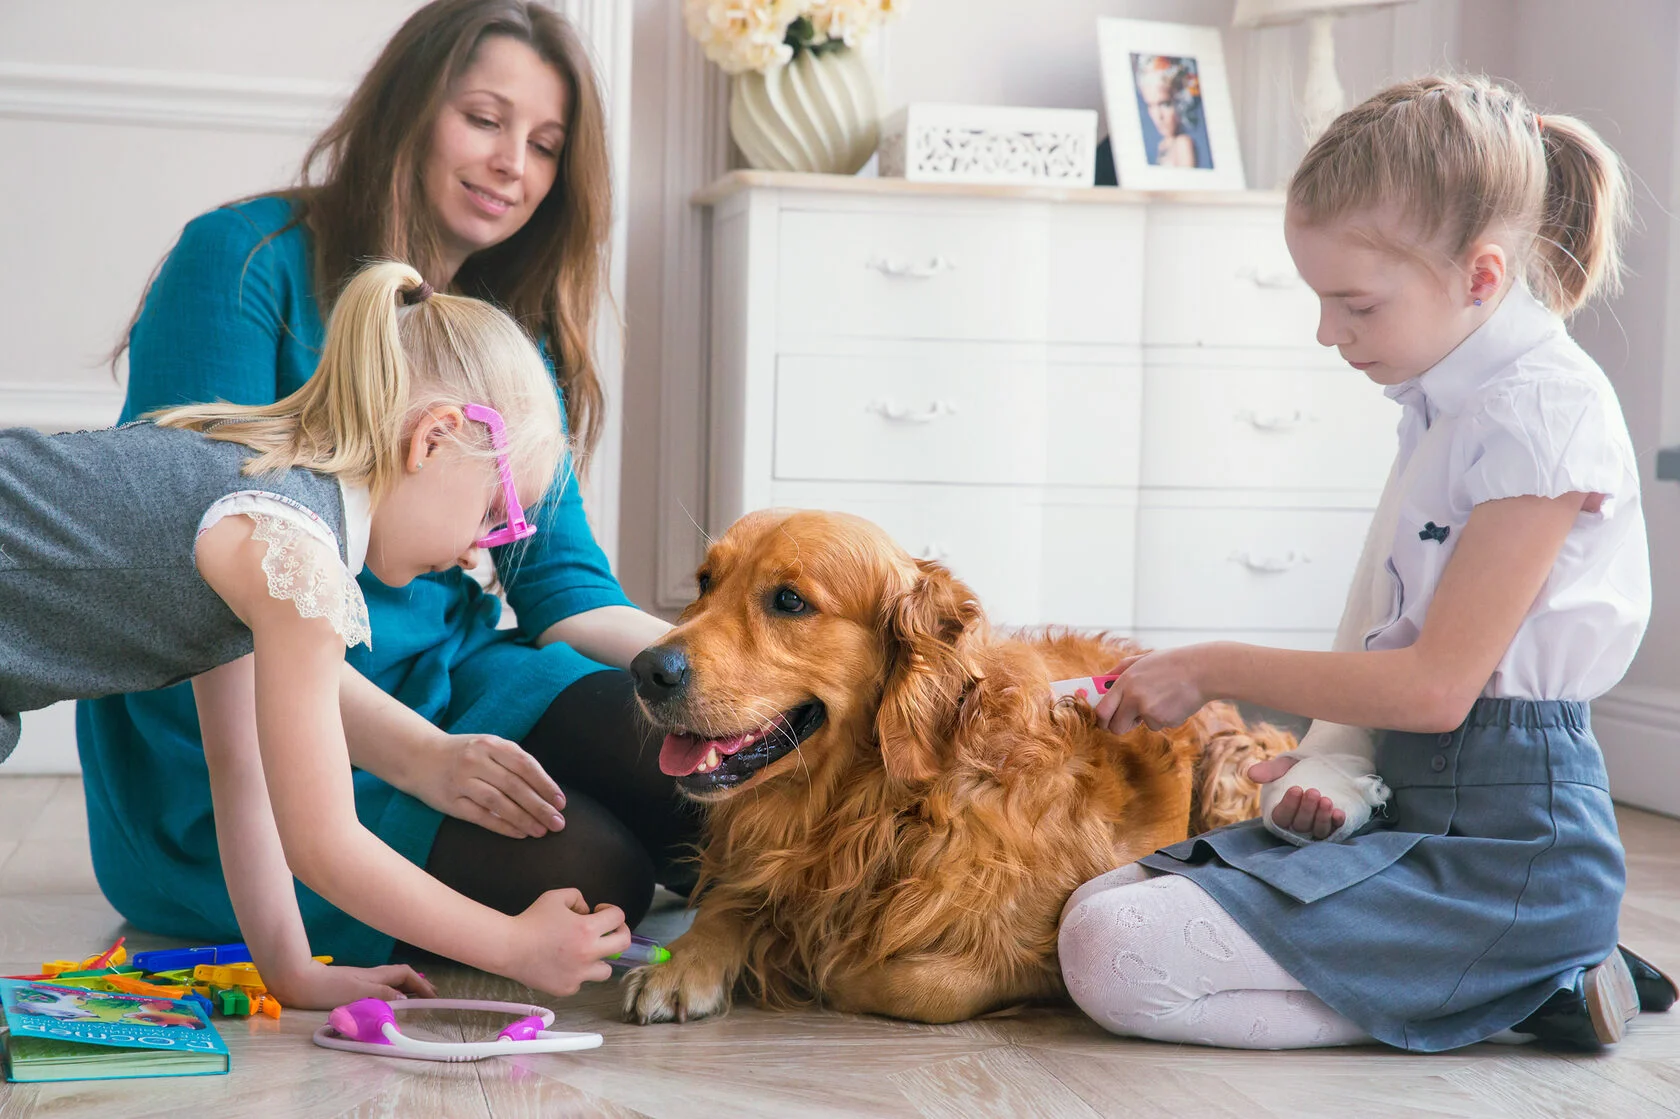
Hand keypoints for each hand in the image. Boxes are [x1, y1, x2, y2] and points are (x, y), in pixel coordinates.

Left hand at [263, 960, 435, 1010]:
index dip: (421, 984)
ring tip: (414, 997)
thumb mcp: (357, 992)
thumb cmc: (327, 988)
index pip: (406, 975)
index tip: (434, 996)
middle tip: (430, 994)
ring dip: (405, 987)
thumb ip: (381, 994)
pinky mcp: (351, 986)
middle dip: (417, 983)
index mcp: (376, 976)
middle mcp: (371, 976)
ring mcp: (361, 980)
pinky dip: (391, 991)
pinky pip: (380, 987)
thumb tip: (403, 997)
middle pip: (401, 975)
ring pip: (390, 981)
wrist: (299, 982)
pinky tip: (386, 999)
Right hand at [410, 731, 565, 838]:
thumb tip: (547, 790)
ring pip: (499, 802)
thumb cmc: (464, 753)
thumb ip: (514, 761)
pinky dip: (502, 826)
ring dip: (523, 819)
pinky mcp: (450, 801)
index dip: (545, 785)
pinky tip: (519, 833)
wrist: (419, 756)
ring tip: (541, 831)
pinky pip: (481, 816)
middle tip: (558, 823)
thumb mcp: (488, 746)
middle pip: (515, 786)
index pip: (525, 765)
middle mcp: (476, 761)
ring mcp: (462, 781)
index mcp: (490, 744)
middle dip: (540, 806)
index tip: (561, 802)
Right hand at [504, 888, 631, 997]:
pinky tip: (563, 964)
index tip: (599, 910)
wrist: (509, 947)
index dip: (611, 910)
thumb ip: (578, 898)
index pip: (618, 917)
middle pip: (624, 944)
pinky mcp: (568, 988)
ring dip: (600, 958)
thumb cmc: (531, 920)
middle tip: (608, 930)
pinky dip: (577, 973)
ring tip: (585, 952)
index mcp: (588, 929)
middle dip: (619, 932)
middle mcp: (588, 953)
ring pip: (606, 969)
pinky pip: (582, 981)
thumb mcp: (556, 897)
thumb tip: (588, 911)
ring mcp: (579, 974)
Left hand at [1093, 648, 1207, 733]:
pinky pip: (1158, 724)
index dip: (1101, 719)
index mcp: (1125, 682)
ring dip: (1148, 718)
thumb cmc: (1171, 664)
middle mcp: (1133, 697)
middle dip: (1120, 726)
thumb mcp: (1142, 660)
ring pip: (1141, 725)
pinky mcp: (1164, 720)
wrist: (1201, 670)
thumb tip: (1102, 681)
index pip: (1102, 710)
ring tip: (1162, 698)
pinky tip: (1174, 702)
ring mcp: (1148, 711)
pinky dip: (1164, 717)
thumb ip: (1119, 670)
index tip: (1104, 721)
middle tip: (1130, 720)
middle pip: (1116, 726)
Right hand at [1248, 754, 1346, 840]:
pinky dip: (1337, 824)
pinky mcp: (1332, 827)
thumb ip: (1269, 770)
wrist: (1321, 767)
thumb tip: (1251, 774)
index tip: (1296, 788)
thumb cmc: (1297, 769)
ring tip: (1326, 801)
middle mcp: (1297, 825)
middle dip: (1306, 809)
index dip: (1288, 806)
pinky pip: (1335, 831)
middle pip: (1299, 825)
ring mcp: (1315, 827)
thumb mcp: (1284, 766)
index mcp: (1280, 812)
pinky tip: (1339, 813)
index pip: (1280, 818)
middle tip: (1313, 792)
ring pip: (1317, 831)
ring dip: (1321, 818)